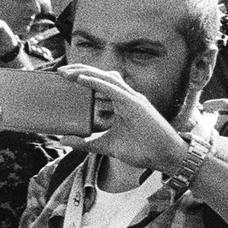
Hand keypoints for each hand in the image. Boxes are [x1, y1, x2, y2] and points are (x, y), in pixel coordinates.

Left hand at [58, 63, 188, 175]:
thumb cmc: (144, 150)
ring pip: (106, 78)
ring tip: (66, 72)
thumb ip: (87, 142)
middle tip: (60, 71)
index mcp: (123, 103)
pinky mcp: (135, 104)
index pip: (100, 84)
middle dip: (80, 70)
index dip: (83, 77)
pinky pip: (112, 89)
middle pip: (101, 76)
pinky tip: (81, 79)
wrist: (168, 157)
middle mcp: (128, 97)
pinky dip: (96, 82)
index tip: (64, 77)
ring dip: (85, 72)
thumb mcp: (108, 145)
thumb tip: (64, 140)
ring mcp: (133, 98)